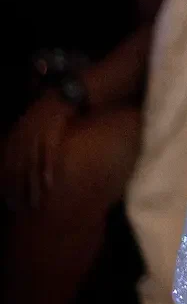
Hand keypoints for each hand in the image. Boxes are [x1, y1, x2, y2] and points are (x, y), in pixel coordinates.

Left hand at [3, 92, 74, 210]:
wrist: (62, 96)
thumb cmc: (48, 113)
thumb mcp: (29, 127)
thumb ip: (22, 143)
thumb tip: (19, 162)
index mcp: (14, 139)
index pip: (6, 166)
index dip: (6, 184)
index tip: (8, 200)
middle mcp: (22, 141)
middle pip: (16, 170)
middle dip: (17, 190)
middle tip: (18, 207)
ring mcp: (36, 139)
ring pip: (30, 168)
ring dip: (31, 187)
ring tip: (34, 203)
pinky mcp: (52, 138)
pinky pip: (48, 158)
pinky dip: (47, 172)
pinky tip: (48, 185)